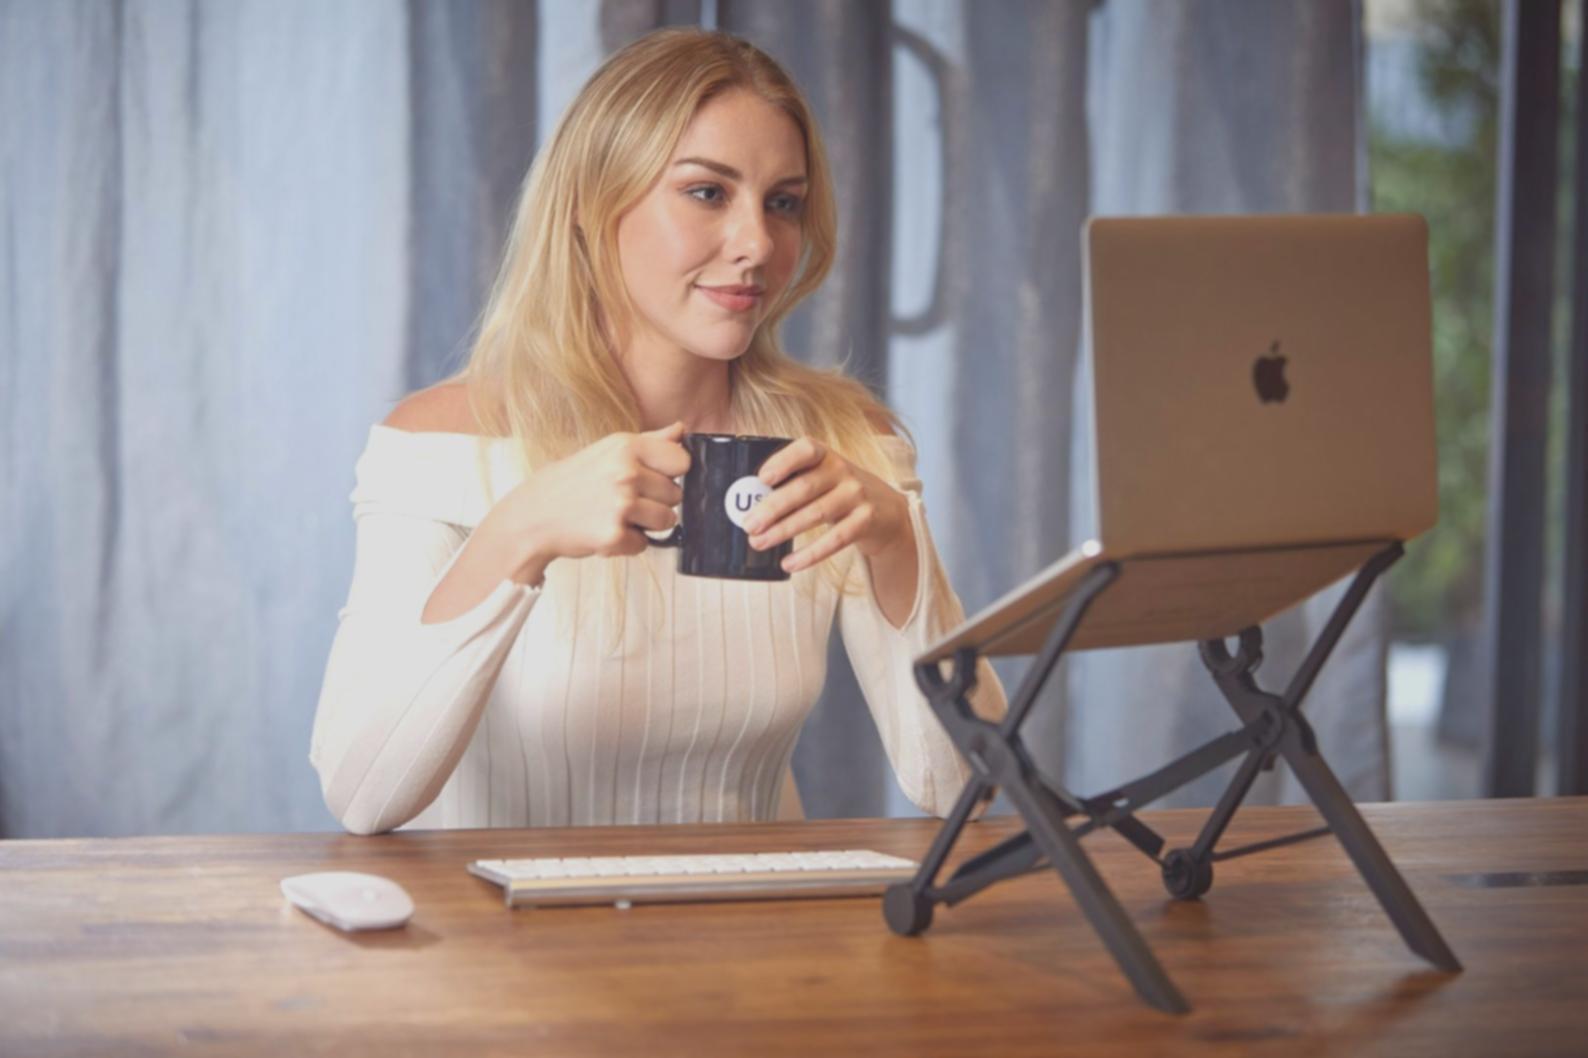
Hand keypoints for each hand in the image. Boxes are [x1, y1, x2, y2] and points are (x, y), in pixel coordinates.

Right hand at [488, 422, 689, 581]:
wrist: (534, 515)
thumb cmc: (573, 482)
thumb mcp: (608, 451)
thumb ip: (650, 442)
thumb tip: (681, 429)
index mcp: (627, 447)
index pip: (682, 461)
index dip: (671, 473)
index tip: (652, 477)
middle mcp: (626, 473)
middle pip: (676, 495)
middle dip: (655, 501)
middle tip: (623, 500)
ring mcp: (621, 505)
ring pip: (667, 521)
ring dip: (646, 524)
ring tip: (616, 515)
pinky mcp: (614, 535)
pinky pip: (644, 544)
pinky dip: (628, 543)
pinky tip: (605, 530)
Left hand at [742, 437, 909, 573]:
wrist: (886, 511)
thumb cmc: (837, 493)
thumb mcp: (821, 478)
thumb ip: (792, 484)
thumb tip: (748, 508)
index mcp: (825, 455)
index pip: (806, 449)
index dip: (783, 461)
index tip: (762, 477)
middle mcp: (843, 470)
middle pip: (804, 487)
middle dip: (772, 507)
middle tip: (748, 525)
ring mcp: (857, 494)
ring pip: (816, 514)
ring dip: (783, 530)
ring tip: (758, 543)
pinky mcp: (866, 520)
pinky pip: (835, 540)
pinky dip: (810, 554)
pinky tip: (789, 563)